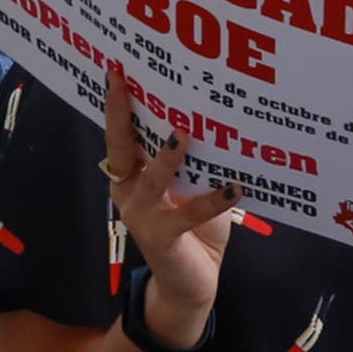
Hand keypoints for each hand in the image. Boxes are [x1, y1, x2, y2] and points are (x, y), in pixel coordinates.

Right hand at [102, 66, 236, 332]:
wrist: (192, 282)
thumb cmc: (195, 225)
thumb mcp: (192, 183)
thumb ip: (194, 157)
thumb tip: (212, 114)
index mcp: (131, 173)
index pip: (121, 131)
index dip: (117, 102)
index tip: (117, 69)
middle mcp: (127, 190)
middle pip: (120, 146)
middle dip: (121, 113)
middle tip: (124, 80)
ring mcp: (140, 215)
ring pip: (151, 180)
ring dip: (166, 157)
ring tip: (182, 132)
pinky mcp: (161, 238)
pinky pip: (188, 215)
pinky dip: (213, 201)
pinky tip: (235, 187)